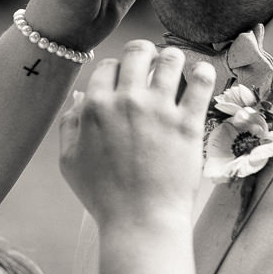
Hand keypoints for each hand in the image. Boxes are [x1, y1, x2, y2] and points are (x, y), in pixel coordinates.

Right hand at [59, 41, 215, 228]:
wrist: (140, 221)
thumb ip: (69, 124)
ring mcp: (160, 110)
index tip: (125, 80)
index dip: (117, 69)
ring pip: (171, 59)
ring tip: (177, 66)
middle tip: (152, 63)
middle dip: (145, 53)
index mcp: (96, 106)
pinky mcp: (188, 123)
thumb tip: (78, 98)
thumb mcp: (69, 161)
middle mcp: (127, 100)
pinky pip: (201, 83)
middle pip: (139, 52)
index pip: (109, 65)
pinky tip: (201, 74)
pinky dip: (203, 72)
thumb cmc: (103, 196)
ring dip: (173, 58)